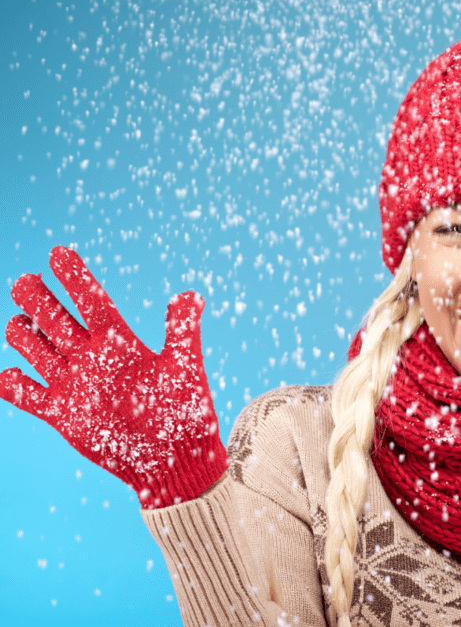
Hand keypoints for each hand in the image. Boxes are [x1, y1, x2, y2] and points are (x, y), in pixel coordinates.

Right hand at [0, 246, 227, 507]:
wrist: (173, 459)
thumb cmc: (185, 412)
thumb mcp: (185, 366)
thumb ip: (182, 331)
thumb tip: (191, 294)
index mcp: (120, 343)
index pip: (91, 302)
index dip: (75, 278)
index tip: (58, 252)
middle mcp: (93, 358)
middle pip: (57, 320)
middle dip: (40, 300)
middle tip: (27, 281)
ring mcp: (75, 384)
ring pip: (37, 350)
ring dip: (24, 335)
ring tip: (20, 323)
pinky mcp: (62, 414)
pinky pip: (27, 394)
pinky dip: (12, 383)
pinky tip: (8, 372)